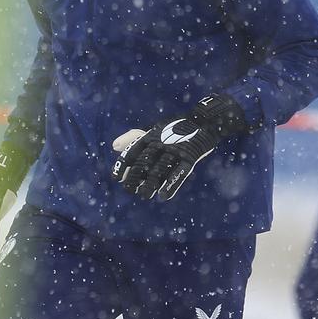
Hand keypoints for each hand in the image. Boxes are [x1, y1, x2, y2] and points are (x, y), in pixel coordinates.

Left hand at [110, 94, 247, 201]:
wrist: (204, 122)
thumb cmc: (174, 129)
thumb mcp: (153, 130)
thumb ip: (133, 137)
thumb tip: (113, 146)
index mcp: (151, 136)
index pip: (133, 151)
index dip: (124, 165)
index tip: (117, 178)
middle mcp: (161, 142)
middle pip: (144, 162)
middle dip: (135, 177)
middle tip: (129, 190)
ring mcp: (176, 150)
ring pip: (160, 169)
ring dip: (151, 184)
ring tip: (144, 195)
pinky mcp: (190, 157)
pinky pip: (179, 172)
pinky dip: (171, 184)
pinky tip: (164, 196)